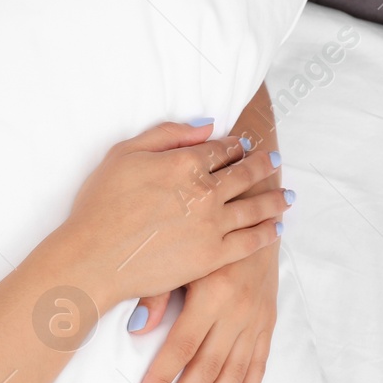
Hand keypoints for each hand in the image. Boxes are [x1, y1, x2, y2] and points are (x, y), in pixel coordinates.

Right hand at [53, 120, 284, 317]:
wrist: (94, 257)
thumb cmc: (100, 205)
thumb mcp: (124, 154)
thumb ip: (167, 135)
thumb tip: (205, 125)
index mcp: (185, 163)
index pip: (221, 150)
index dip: (235, 146)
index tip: (244, 145)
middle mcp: (206, 192)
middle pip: (244, 174)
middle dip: (262, 165)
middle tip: (275, 161)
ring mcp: (213, 225)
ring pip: (254, 207)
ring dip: (274, 199)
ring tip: (287, 195)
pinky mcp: (213, 257)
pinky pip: (250, 241)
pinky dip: (267, 233)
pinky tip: (276, 228)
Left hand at [128, 239, 280, 382]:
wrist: (256, 207)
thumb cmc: (204, 228)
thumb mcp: (180, 254)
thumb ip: (157, 291)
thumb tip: (136, 328)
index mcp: (212, 294)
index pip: (181, 348)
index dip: (161, 380)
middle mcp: (237, 311)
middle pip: (206, 370)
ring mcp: (255, 319)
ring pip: (233, 375)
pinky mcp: (268, 322)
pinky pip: (259, 365)